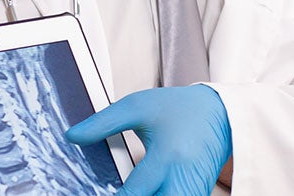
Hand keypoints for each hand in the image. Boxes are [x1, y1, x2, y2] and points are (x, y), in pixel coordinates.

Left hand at [66, 85, 231, 195]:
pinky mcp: (198, 195)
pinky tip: (143, 191)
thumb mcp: (138, 107)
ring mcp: (193, 191)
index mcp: (167, 156)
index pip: (134, 193)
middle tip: (118, 192)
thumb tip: (72, 136)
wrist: (222, 113)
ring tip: (131, 189)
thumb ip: (104, 123)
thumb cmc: (180, 109)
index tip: (92, 194)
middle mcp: (182, 179)